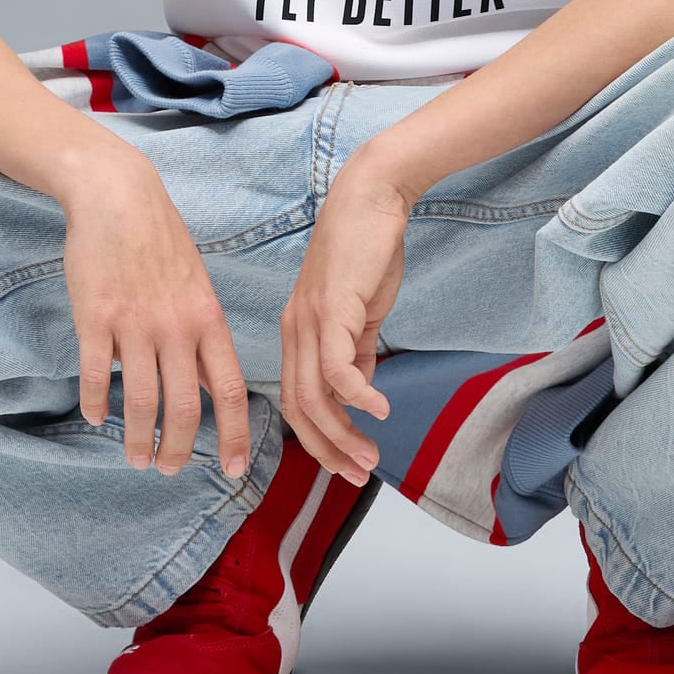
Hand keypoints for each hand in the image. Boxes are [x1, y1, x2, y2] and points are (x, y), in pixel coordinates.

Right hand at [60, 144, 252, 479]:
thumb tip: (209, 384)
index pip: (229, 390)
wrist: (119, 197)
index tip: (232, 469)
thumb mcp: (197, 285)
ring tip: (136, 458)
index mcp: (208, 318)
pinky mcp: (96, 318)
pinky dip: (98, 403)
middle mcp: (176, 326)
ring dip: (138, 439)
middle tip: (168, 469)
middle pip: (183, 407)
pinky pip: (98, 375)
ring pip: (141, 401)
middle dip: (178, 449)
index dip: (233, 435)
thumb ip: (202, 335)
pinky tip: (98, 416)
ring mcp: (135, 323)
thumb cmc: (160, 241)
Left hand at [280, 145, 412, 485]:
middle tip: (357, 476)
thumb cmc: (367, 249)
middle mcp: (295, 330)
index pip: (296, 402)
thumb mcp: (360, 310)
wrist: (372, 197)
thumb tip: (362, 390)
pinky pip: (336, 367)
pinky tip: (379, 410)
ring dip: (341, 434)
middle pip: (299, 409)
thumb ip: (358, 350)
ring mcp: (310, 319)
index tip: (345, 466)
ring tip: (370, 458)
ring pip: (313, 396)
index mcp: (297, 331)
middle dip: (327, 450)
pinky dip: (356, 397)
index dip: (318, 440)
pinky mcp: (333, 308)